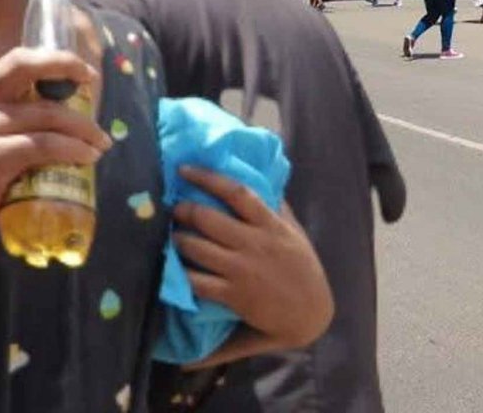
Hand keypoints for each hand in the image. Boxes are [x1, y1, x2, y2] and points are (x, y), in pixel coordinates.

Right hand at [0, 48, 111, 246]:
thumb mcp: (0, 132)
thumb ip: (28, 114)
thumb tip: (82, 104)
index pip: (19, 59)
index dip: (56, 59)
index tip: (86, 73)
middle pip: (33, 76)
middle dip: (72, 79)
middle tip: (98, 98)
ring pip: (47, 116)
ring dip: (84, 129)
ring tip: (101, 144)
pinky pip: (43, 145)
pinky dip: (72, 149)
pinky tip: (87, 158)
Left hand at [172, 166, 333, 349]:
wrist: (310, 312)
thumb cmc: (303, 268)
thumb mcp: (295, 232)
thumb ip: (277, 208)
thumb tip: (264, 182)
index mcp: (270, 224)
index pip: (237, 192)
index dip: (208, 178)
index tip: (185, 170)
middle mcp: (254, 243)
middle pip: (209, 219)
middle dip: (185, 210)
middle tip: (174, 208)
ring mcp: (242, 270)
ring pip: (198, 249)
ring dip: (178, 240)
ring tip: (172, 236)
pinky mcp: (233, 296)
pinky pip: (198, 282)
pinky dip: (181, 275)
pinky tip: (174, 268)